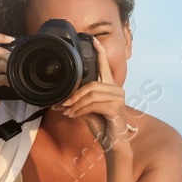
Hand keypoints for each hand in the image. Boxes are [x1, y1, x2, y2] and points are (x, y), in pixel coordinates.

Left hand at [55, 36, 132, 152]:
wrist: (112, 141)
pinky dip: (81, 110)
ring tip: (68, 112)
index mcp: (110, 87)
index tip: (92, 40)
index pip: (105, 66)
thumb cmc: (102, 124)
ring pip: (91, 94)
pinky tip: (74, 116)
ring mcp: (119, 99)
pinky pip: (94, 104)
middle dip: (75, 95)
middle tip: (63, 104)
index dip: (99, 52)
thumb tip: (63, 100)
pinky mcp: (116, 108)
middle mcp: (117, 90)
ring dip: (76, 104)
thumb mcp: (88, 110)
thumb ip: (80, 100)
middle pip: (92, 84)